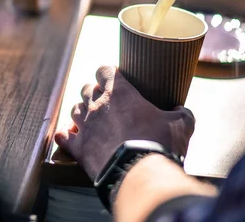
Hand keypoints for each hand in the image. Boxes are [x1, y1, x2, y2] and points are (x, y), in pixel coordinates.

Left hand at [54, 66, 195, 179]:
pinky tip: (69, 135)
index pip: (104, 70)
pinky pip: (62, 135)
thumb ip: (181, 113)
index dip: (108, 73)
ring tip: (91, 118)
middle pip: (86, 88)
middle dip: (94, 92)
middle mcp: (97, 105)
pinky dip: (65, 134)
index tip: (115, 78)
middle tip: (106, 101)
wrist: (139, 174)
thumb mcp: (181, 124)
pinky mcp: (77, 147)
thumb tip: (182, 111)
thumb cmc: (160, 144)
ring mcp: (84, 125)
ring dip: (82, 111)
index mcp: (119, 92)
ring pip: (74, 109)